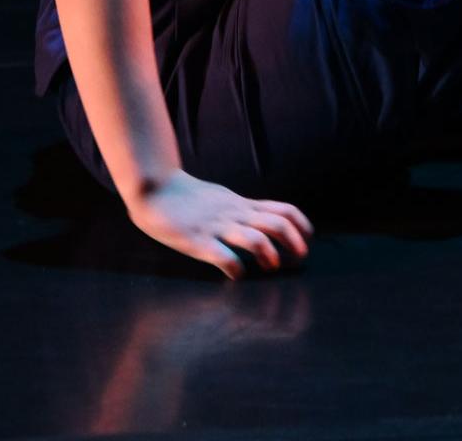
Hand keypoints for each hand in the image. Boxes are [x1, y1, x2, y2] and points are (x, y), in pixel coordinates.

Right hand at [127, 171, 312, 277]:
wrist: (153, 187)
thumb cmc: (187, 197)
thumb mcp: (222, 198)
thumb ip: (240, 209)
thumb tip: (260, 222)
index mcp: (241, 205)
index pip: (282, 210)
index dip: (301, 225)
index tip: (308, 238)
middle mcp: (234, 214)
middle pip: (277, 223)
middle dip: (294, 242)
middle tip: (299, 257)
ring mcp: (217, 227)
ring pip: (255, 238)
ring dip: (269, 254)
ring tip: (272, 266)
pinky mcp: (197, 240)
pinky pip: (223, 255)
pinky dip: (235, 268)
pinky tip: (235, 274)